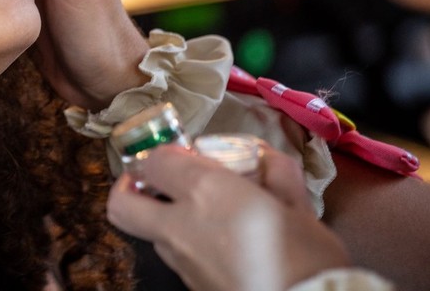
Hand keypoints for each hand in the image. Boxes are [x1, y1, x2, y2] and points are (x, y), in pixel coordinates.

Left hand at [106, 145, 350, 290]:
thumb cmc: (307, 257)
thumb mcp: (299, 206)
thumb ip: (276, 173)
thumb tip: (265, 158)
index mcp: (205, 193)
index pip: (152, 160)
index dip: (165, 153)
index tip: (186, 154)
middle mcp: (180, 227)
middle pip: (121, 204)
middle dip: (129, 189)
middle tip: (156, 182)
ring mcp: (181, 263)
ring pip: (150, 233)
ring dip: (165, 218)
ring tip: (207, 215)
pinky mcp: (191, 287)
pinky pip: (177, 258)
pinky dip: (188, 245)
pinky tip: (224, 245)